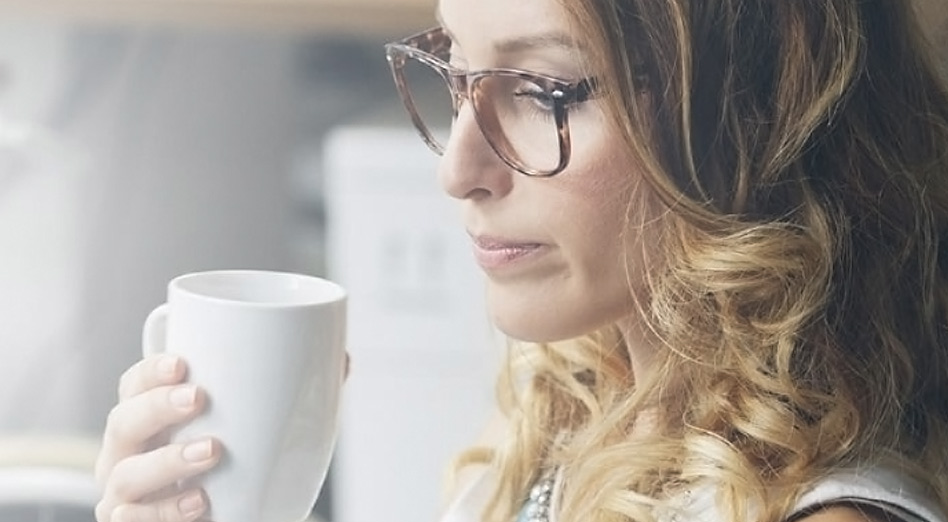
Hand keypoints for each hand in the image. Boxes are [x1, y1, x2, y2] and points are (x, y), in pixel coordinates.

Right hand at [95, 355, 221, 521]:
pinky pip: (134, 520)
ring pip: (126, 476)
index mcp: (139, 422)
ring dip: (167, 461)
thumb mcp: (209, 432)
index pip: (132, 387)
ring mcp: (121, 495)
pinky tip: (198, 500)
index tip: (181, 365)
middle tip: (196, 397)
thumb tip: (269, 373)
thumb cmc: (210, 470)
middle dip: (157, 407)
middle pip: (122, 423)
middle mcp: (121, 455)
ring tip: (210, 451)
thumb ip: (220, 408)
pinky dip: (164, 510)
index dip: (150, 373)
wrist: (206, 510)